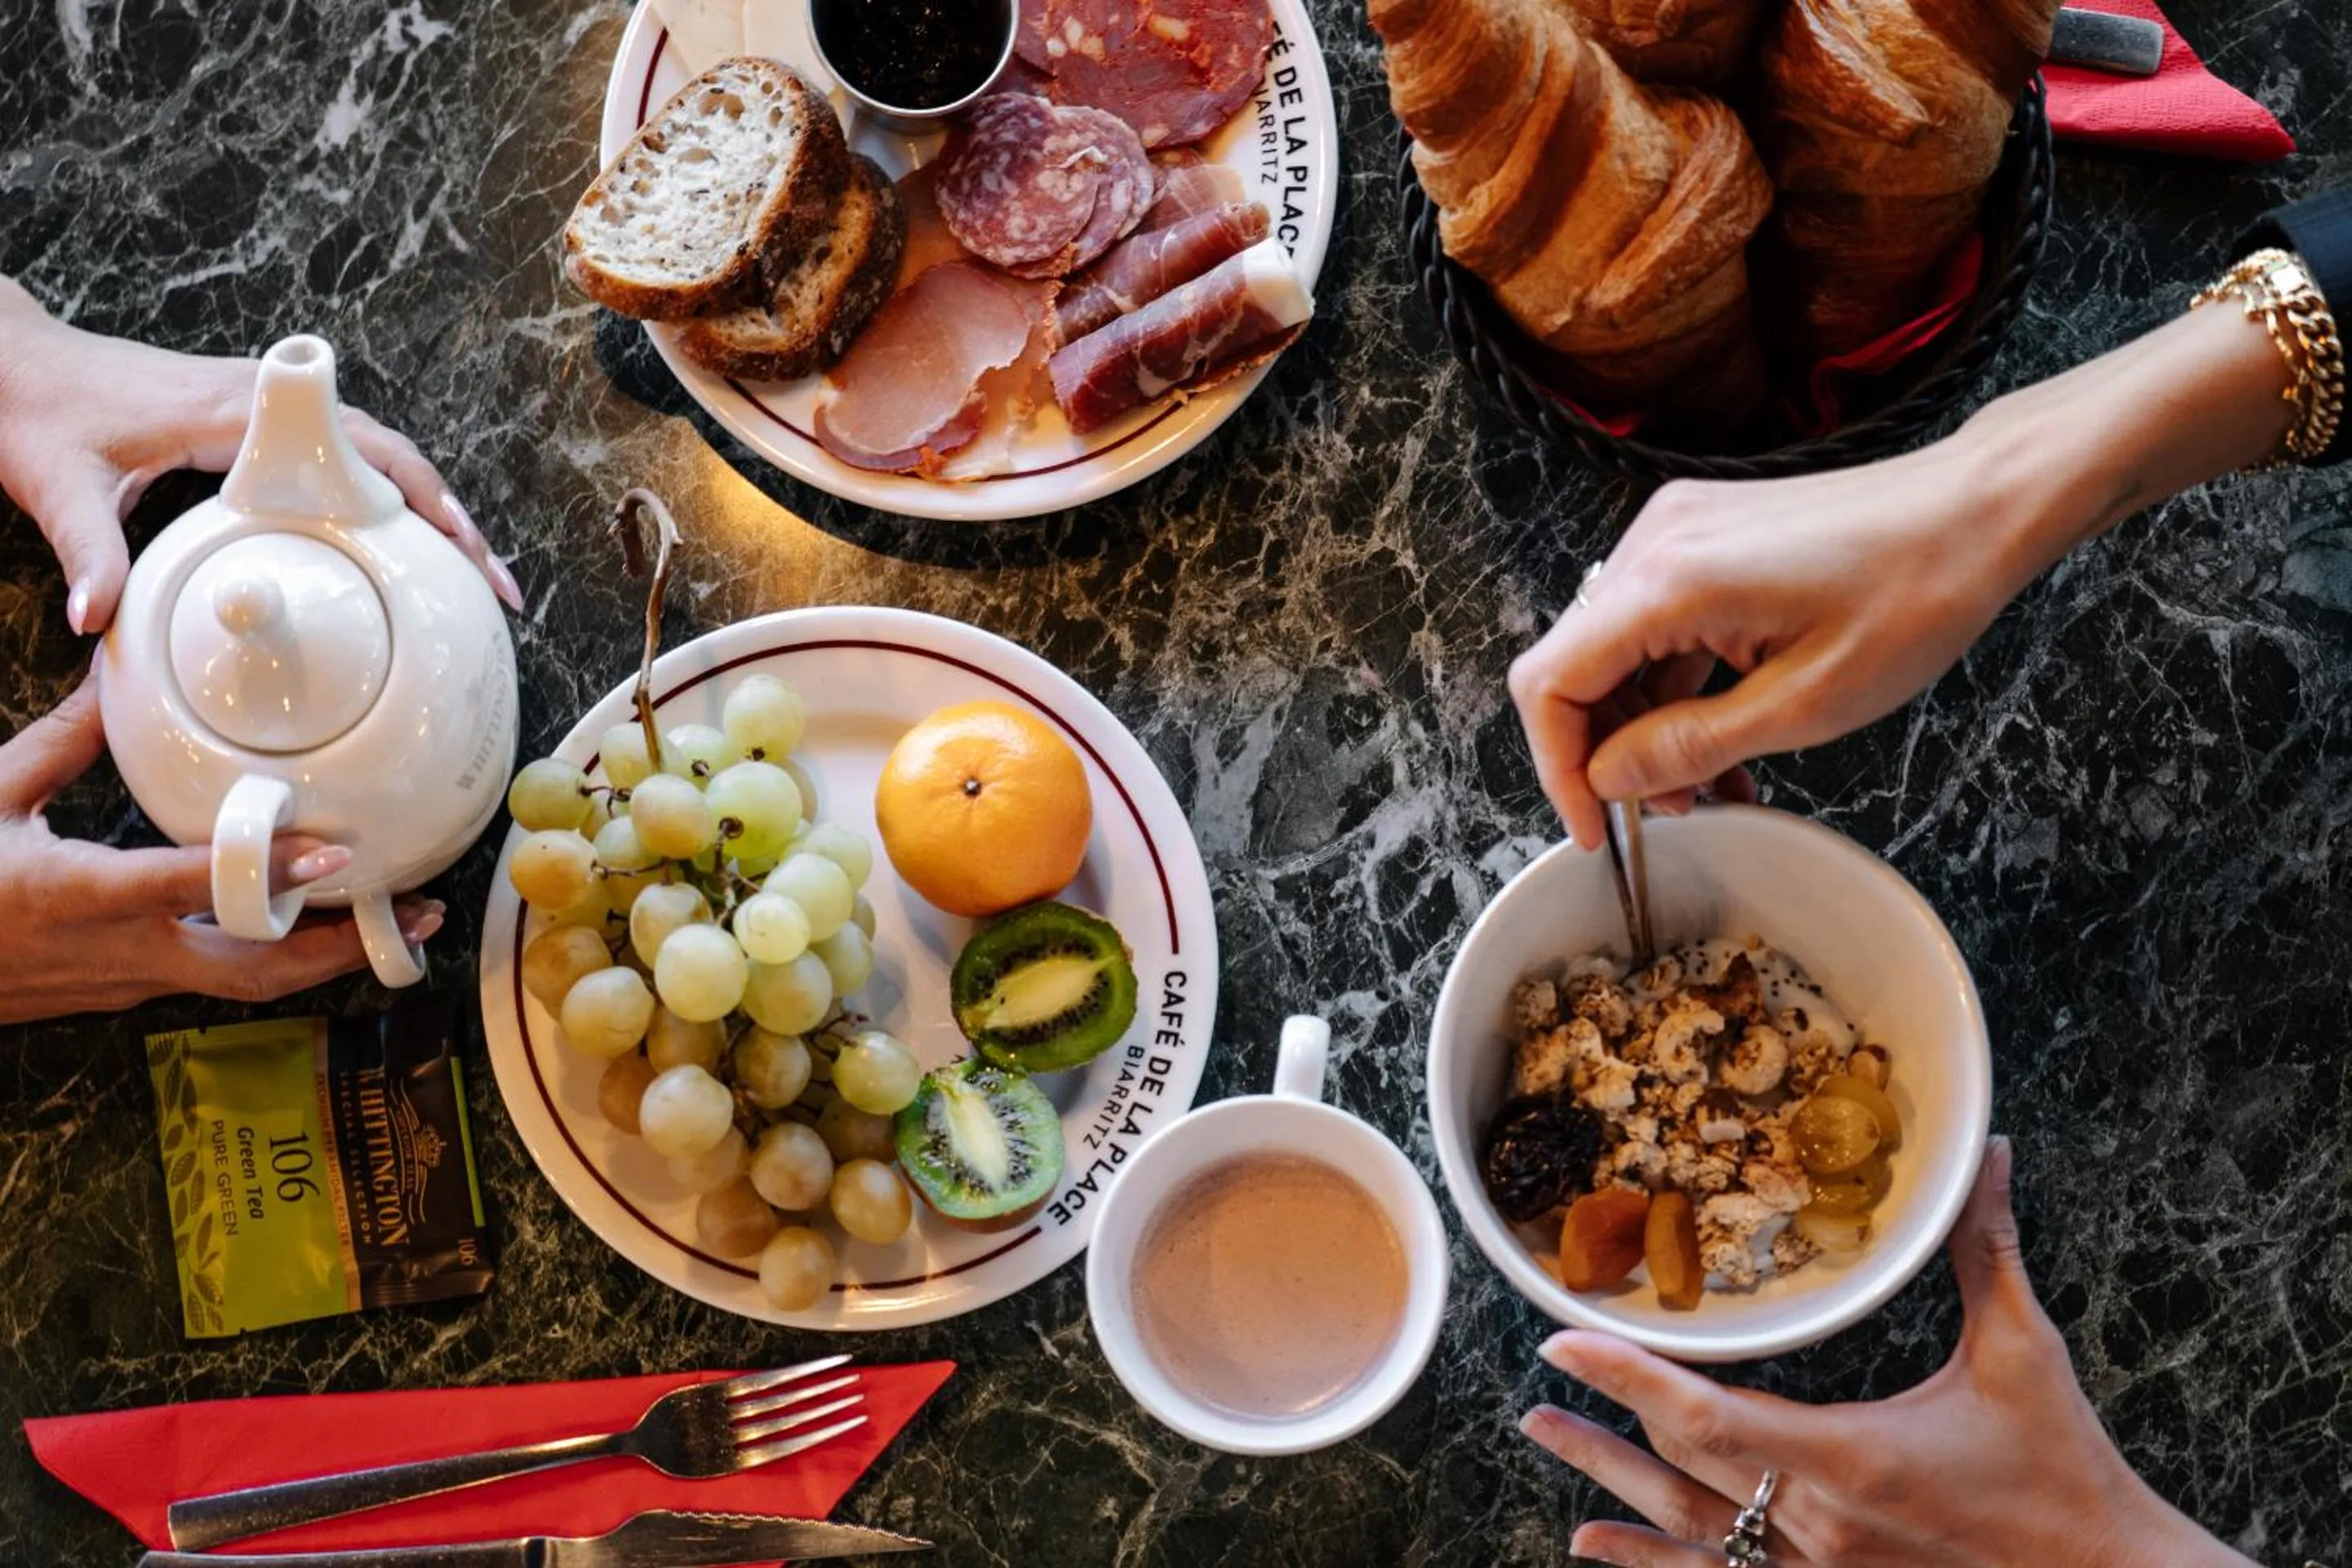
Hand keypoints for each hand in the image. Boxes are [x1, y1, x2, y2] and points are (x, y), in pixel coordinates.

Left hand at [0, 275, 522, 633]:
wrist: (11, 359)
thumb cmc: (35, 410)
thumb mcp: (55, 483)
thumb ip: (85, 554)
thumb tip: (98, 624)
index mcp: (231, 410)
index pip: (358, 446)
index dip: (421, 497)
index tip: (463, 548)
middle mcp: (260, 403)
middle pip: (392, 455)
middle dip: (453, 520)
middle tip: (495, 587)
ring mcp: (261, 412)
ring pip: (376, 456)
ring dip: (429, 512)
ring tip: (469, 577)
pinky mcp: (251, 427)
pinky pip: (343, 461)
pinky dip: (387, 502)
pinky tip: (401, 551)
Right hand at [0, 675, 445, 1022]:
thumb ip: (63, 739)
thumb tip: (112, 667)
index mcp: (76, 897)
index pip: (190, 888)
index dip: (266, 873)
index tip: (336, 856)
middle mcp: (117, 955)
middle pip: (250, 970)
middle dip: (339, 949)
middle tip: (415, 917)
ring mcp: (126, 983)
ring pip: (242, 983)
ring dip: (322, 959)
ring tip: (397, 925)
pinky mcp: (126, 992)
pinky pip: (215, 979)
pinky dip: (275, 959)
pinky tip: (320, 927)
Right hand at [1509, 305, 2301, 850]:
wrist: (1979, 505)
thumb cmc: (1917, 592)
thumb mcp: (1807, 702)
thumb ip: (1691, 745)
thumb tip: (1608, 780)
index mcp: (1671, 579)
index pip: (1551, 681)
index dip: (1557, 765)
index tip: (1595, 824)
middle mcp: (1657, 542)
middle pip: (1574, 665)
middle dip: (1606, 751)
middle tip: (1664, 811)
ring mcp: (1678, 531)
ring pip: (1614, 649)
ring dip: (1644, 724)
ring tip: (1705, 786)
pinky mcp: (1705, 535)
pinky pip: (1656, 623)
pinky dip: (1674, 685)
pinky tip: (1720, 735)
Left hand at [1519, 1139, 2254, 1567]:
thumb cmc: (2066, 1475)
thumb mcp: (2022, 1353)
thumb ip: (1984, 1249)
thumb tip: (1986, 1153)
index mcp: (1849, 1459)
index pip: (1706, 1415)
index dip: (1626, 1378)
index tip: (1559, 1344)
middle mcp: (1818, 1529)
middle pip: (1681, 1469)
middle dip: (1604, 1423)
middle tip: (1541, 1384)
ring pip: (1685, 1534)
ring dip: (1607, 1491)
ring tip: (1543, 1442)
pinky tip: (1592, 1552)